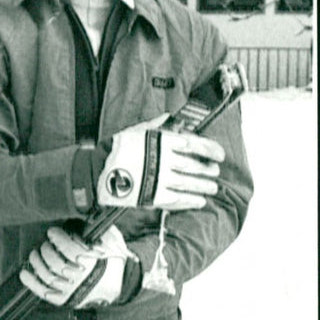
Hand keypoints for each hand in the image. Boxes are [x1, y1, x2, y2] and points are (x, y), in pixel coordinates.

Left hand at [21, 224, 134, 307]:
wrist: (120, 286)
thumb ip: (99, 229)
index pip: (69, 249)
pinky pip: (44, 292)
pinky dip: (31, 283)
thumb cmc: (114, 261)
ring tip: (34, 255)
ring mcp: (71, 290)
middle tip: (45, 244)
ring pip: (47, 276)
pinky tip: (24, 273)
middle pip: (55, 263)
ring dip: (37, 263)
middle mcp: (80, 278)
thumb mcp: (112, 240)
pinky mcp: (64, 299)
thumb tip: (82, 216)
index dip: (57, 238)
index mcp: (93, 262)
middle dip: (46, 250)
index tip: (52, 232)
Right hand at [97, 115, 222, 210]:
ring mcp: (162, 180)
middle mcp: (167, 160)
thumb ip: (156, 125)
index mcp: (165, 141)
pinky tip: (200, 202)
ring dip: (204, 187)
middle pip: (195, 166)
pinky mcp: (155, 197)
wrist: (100, 170)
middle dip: (207, 170)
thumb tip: (167, 117)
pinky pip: (179, 200)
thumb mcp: (137, 130)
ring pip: (190, 184)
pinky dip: (191, 201)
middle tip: (214, 172)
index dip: (211, 150)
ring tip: (212, 188)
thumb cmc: (118, 148)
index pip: (197, 144)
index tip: (220, 155)